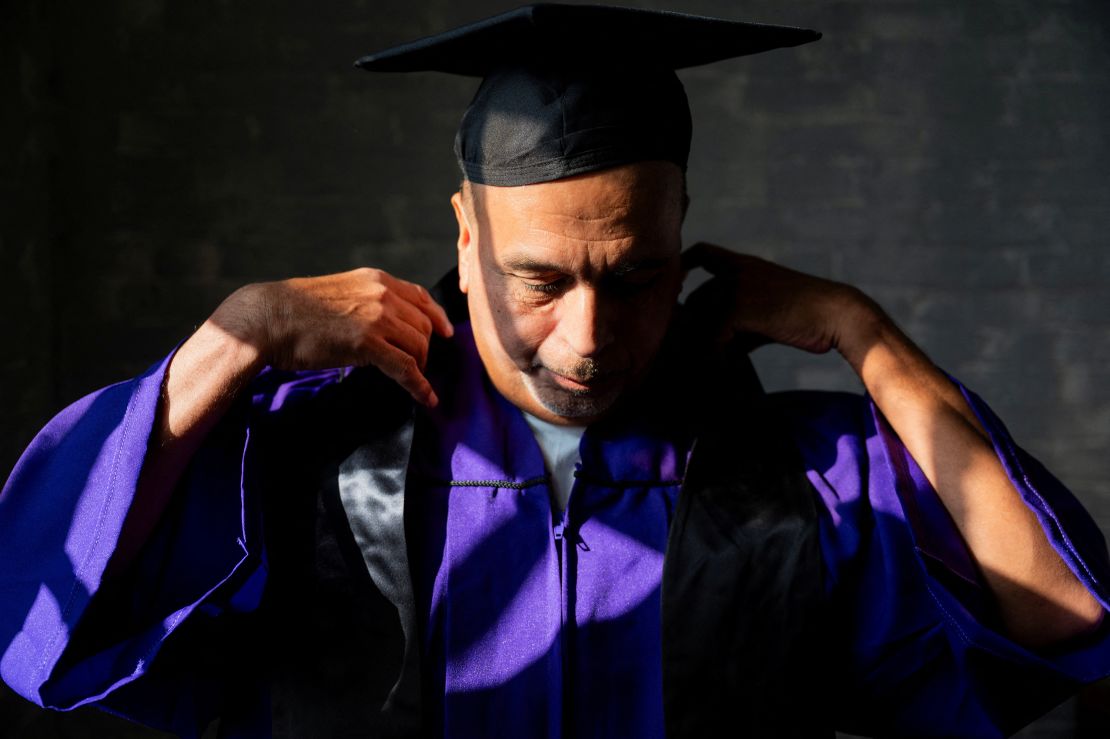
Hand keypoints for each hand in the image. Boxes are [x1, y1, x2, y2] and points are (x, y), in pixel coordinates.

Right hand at [215, 267, 453, 405]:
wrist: (268, 317)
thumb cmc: (296, 311)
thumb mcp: (340, 293)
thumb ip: (366, 302)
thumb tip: (382, 324)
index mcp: (376, 279)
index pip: (421, 296)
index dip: (437, 317)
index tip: (447, 332)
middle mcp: (382, 294)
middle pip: (424, 325)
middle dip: (424, 349)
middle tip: (417, 366)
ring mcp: (377, 317)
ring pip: (418, 346)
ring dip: (419, 367)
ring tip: (413, 380)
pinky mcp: (368, 344)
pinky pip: (407, 368)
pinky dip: (420, 386)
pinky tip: (427, 399)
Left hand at [680, 242, 874, 355]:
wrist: (836, 314)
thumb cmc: (804, 319)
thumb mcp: (764, 314)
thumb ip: (735, 323)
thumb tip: (707, 348)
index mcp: (744, 265)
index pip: (704, 253)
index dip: (685, 264)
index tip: (679, 284)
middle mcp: (736, 271)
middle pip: (695, 300)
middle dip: (694, 328)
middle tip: (702, 354)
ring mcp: (735, 286)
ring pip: (700, 321)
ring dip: (704, 346)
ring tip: (716, 364)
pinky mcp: (738, 307)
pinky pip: (712, 337)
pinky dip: (715, 355)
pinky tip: (726, 366)